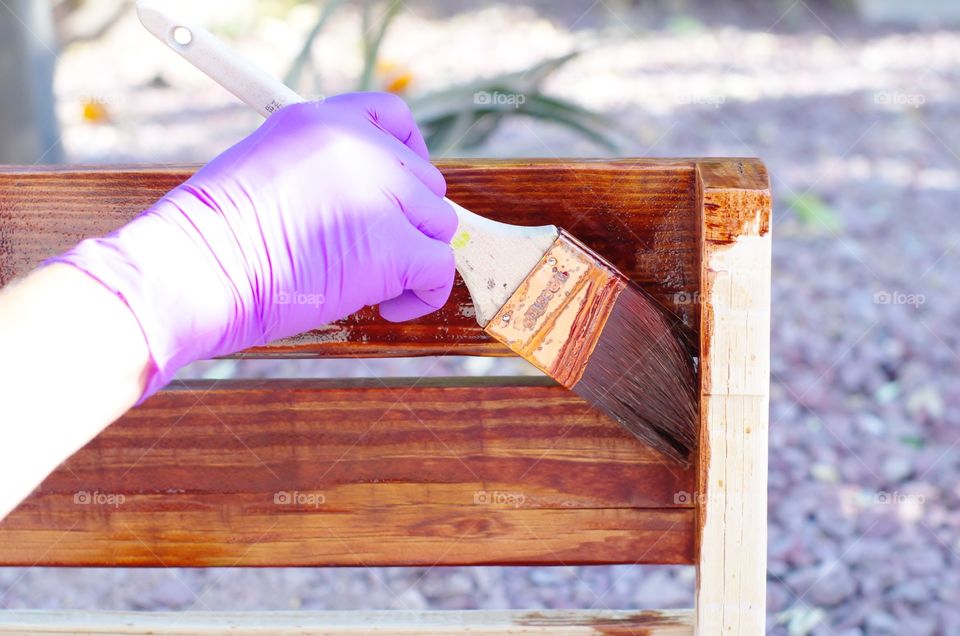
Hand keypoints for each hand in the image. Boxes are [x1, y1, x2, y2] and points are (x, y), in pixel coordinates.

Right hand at [47, 92, 455, 398]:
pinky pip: (439, 270)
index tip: (400, 187)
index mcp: (323, 121)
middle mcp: (361, 148)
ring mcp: (382, 194)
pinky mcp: (394, 246)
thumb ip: (322, 171)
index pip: (394, 116)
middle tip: (371, 252)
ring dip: (415, 257)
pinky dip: (423, 295)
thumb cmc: (214, 238)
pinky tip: (386, 308)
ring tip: (373, 284)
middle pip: (425, 181)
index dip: (408, 153)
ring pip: (438, 226)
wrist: (197, 270)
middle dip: (407, 220)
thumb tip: (366, 205)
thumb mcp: (266, 169)